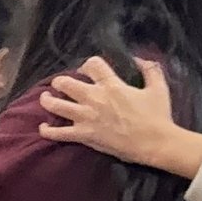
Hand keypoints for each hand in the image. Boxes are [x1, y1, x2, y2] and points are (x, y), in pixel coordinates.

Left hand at [40, 57, 201, 178]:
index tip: (87, 69)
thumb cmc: (157, 115)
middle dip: (60, 82)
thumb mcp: (159, 87)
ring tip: (46, 98)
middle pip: (65, 83)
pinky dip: (47, 131)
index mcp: (111, 86)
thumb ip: (150, 69)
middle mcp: (94, 98)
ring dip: (47, 100)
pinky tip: (43, 127)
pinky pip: (57, 133)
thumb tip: (139, 58)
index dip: (87, 64)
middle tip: (61, 85)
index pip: (92, 65)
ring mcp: (85, 117)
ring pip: (54, 105)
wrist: (155, 142)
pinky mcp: (82, 135)